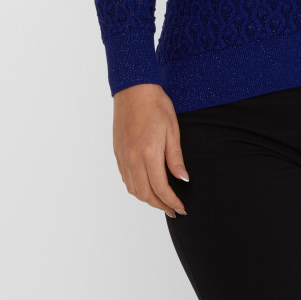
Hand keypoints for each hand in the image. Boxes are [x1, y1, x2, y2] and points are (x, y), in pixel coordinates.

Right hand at [112, 84, 189, 218]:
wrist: (134, 89)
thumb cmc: (156, 105)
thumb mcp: (172, 130)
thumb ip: (175, 158)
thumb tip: (183, 180)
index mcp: (148, 153)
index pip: (161, 188)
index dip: (172, 201)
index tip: (181, 208)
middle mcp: (132, 158)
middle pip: (145, 194)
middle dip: (160, 205)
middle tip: (173, 210)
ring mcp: (123, 156)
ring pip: (133, 189)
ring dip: (147, 199)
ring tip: (161, 201)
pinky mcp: (117, 152)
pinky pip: (125, 178)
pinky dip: (136, 188)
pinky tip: (146, 186)